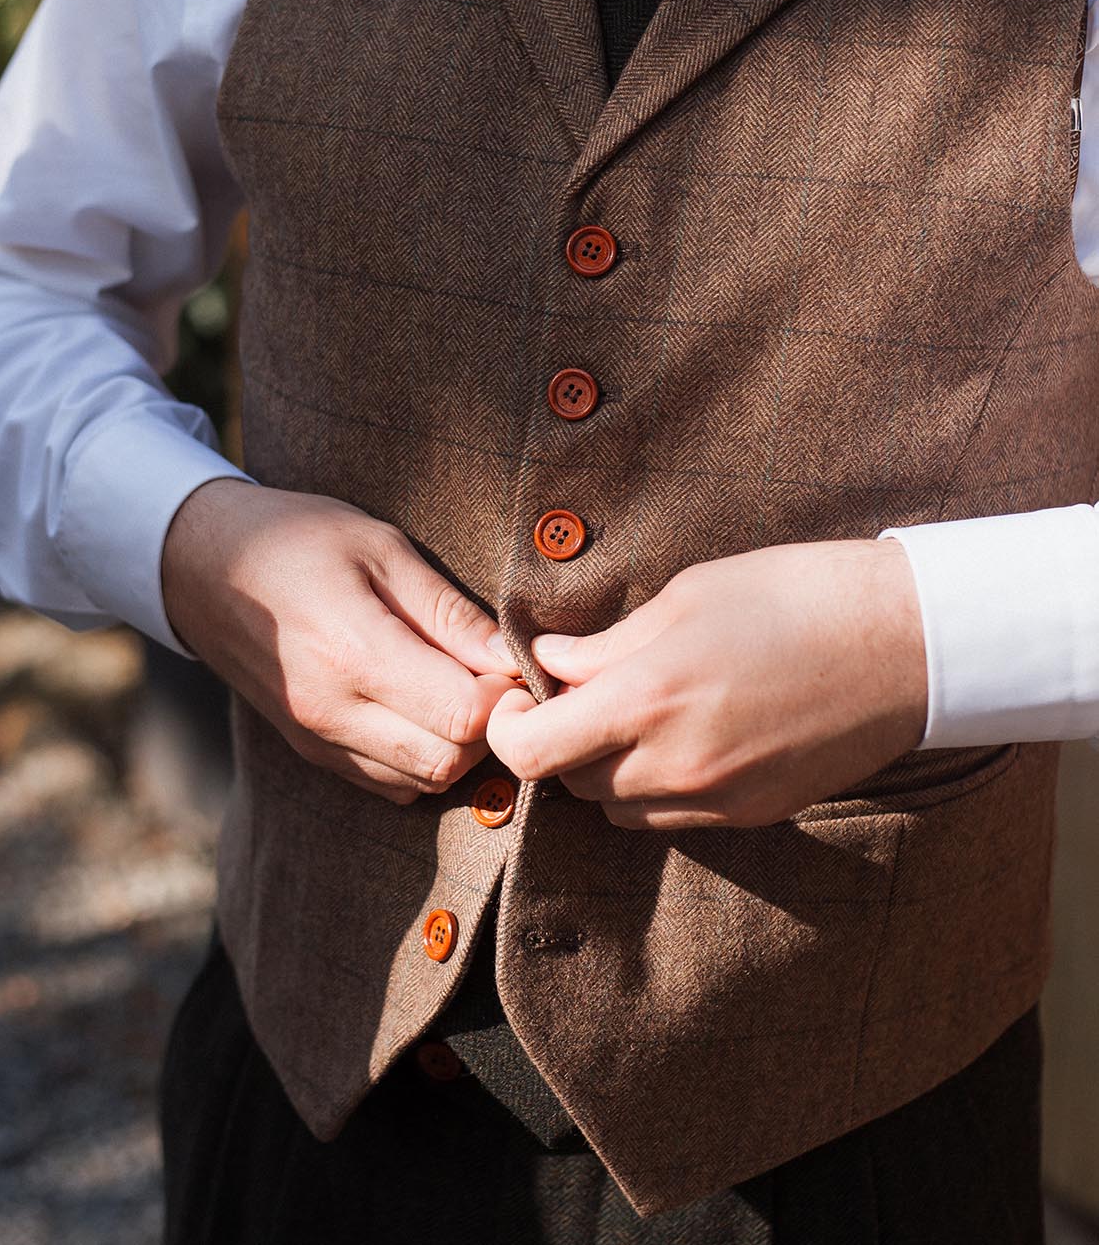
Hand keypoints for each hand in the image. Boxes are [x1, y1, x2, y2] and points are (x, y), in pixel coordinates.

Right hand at [161, 479, 518, 805]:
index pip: (463, 716)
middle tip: (495, 675)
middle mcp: (332, 712)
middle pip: (450, 762)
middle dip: (491, 727)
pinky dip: (422, 757)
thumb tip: (513, 658)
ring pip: (423, 781)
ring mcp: (317, 740)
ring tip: (461, 686)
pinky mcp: (311, 753)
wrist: (201, 567)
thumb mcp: (379, 546)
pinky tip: (424, 706)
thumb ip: (447, 610)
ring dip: (459, 746)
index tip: (514, 660)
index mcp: (352, 653)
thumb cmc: (298, 540)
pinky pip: (390, 782)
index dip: (506, 696)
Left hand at [485, 539, 926, 828]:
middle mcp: (676, 764)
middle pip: (570, 784)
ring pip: (618, 809)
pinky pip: (673, 816)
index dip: (507, 729)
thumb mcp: (688, 596)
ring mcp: (718, 799)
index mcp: (650, 699)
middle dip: (557, 742)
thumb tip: (548, 661)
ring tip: (633, 712)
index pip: (533, 753)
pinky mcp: (753, 814)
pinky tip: (684, 733)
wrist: (905, 643)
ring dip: (604, 769)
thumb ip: (607, 644)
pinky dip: (655, 785)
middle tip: (576, 694)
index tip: (516, 698)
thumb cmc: (794, 596)